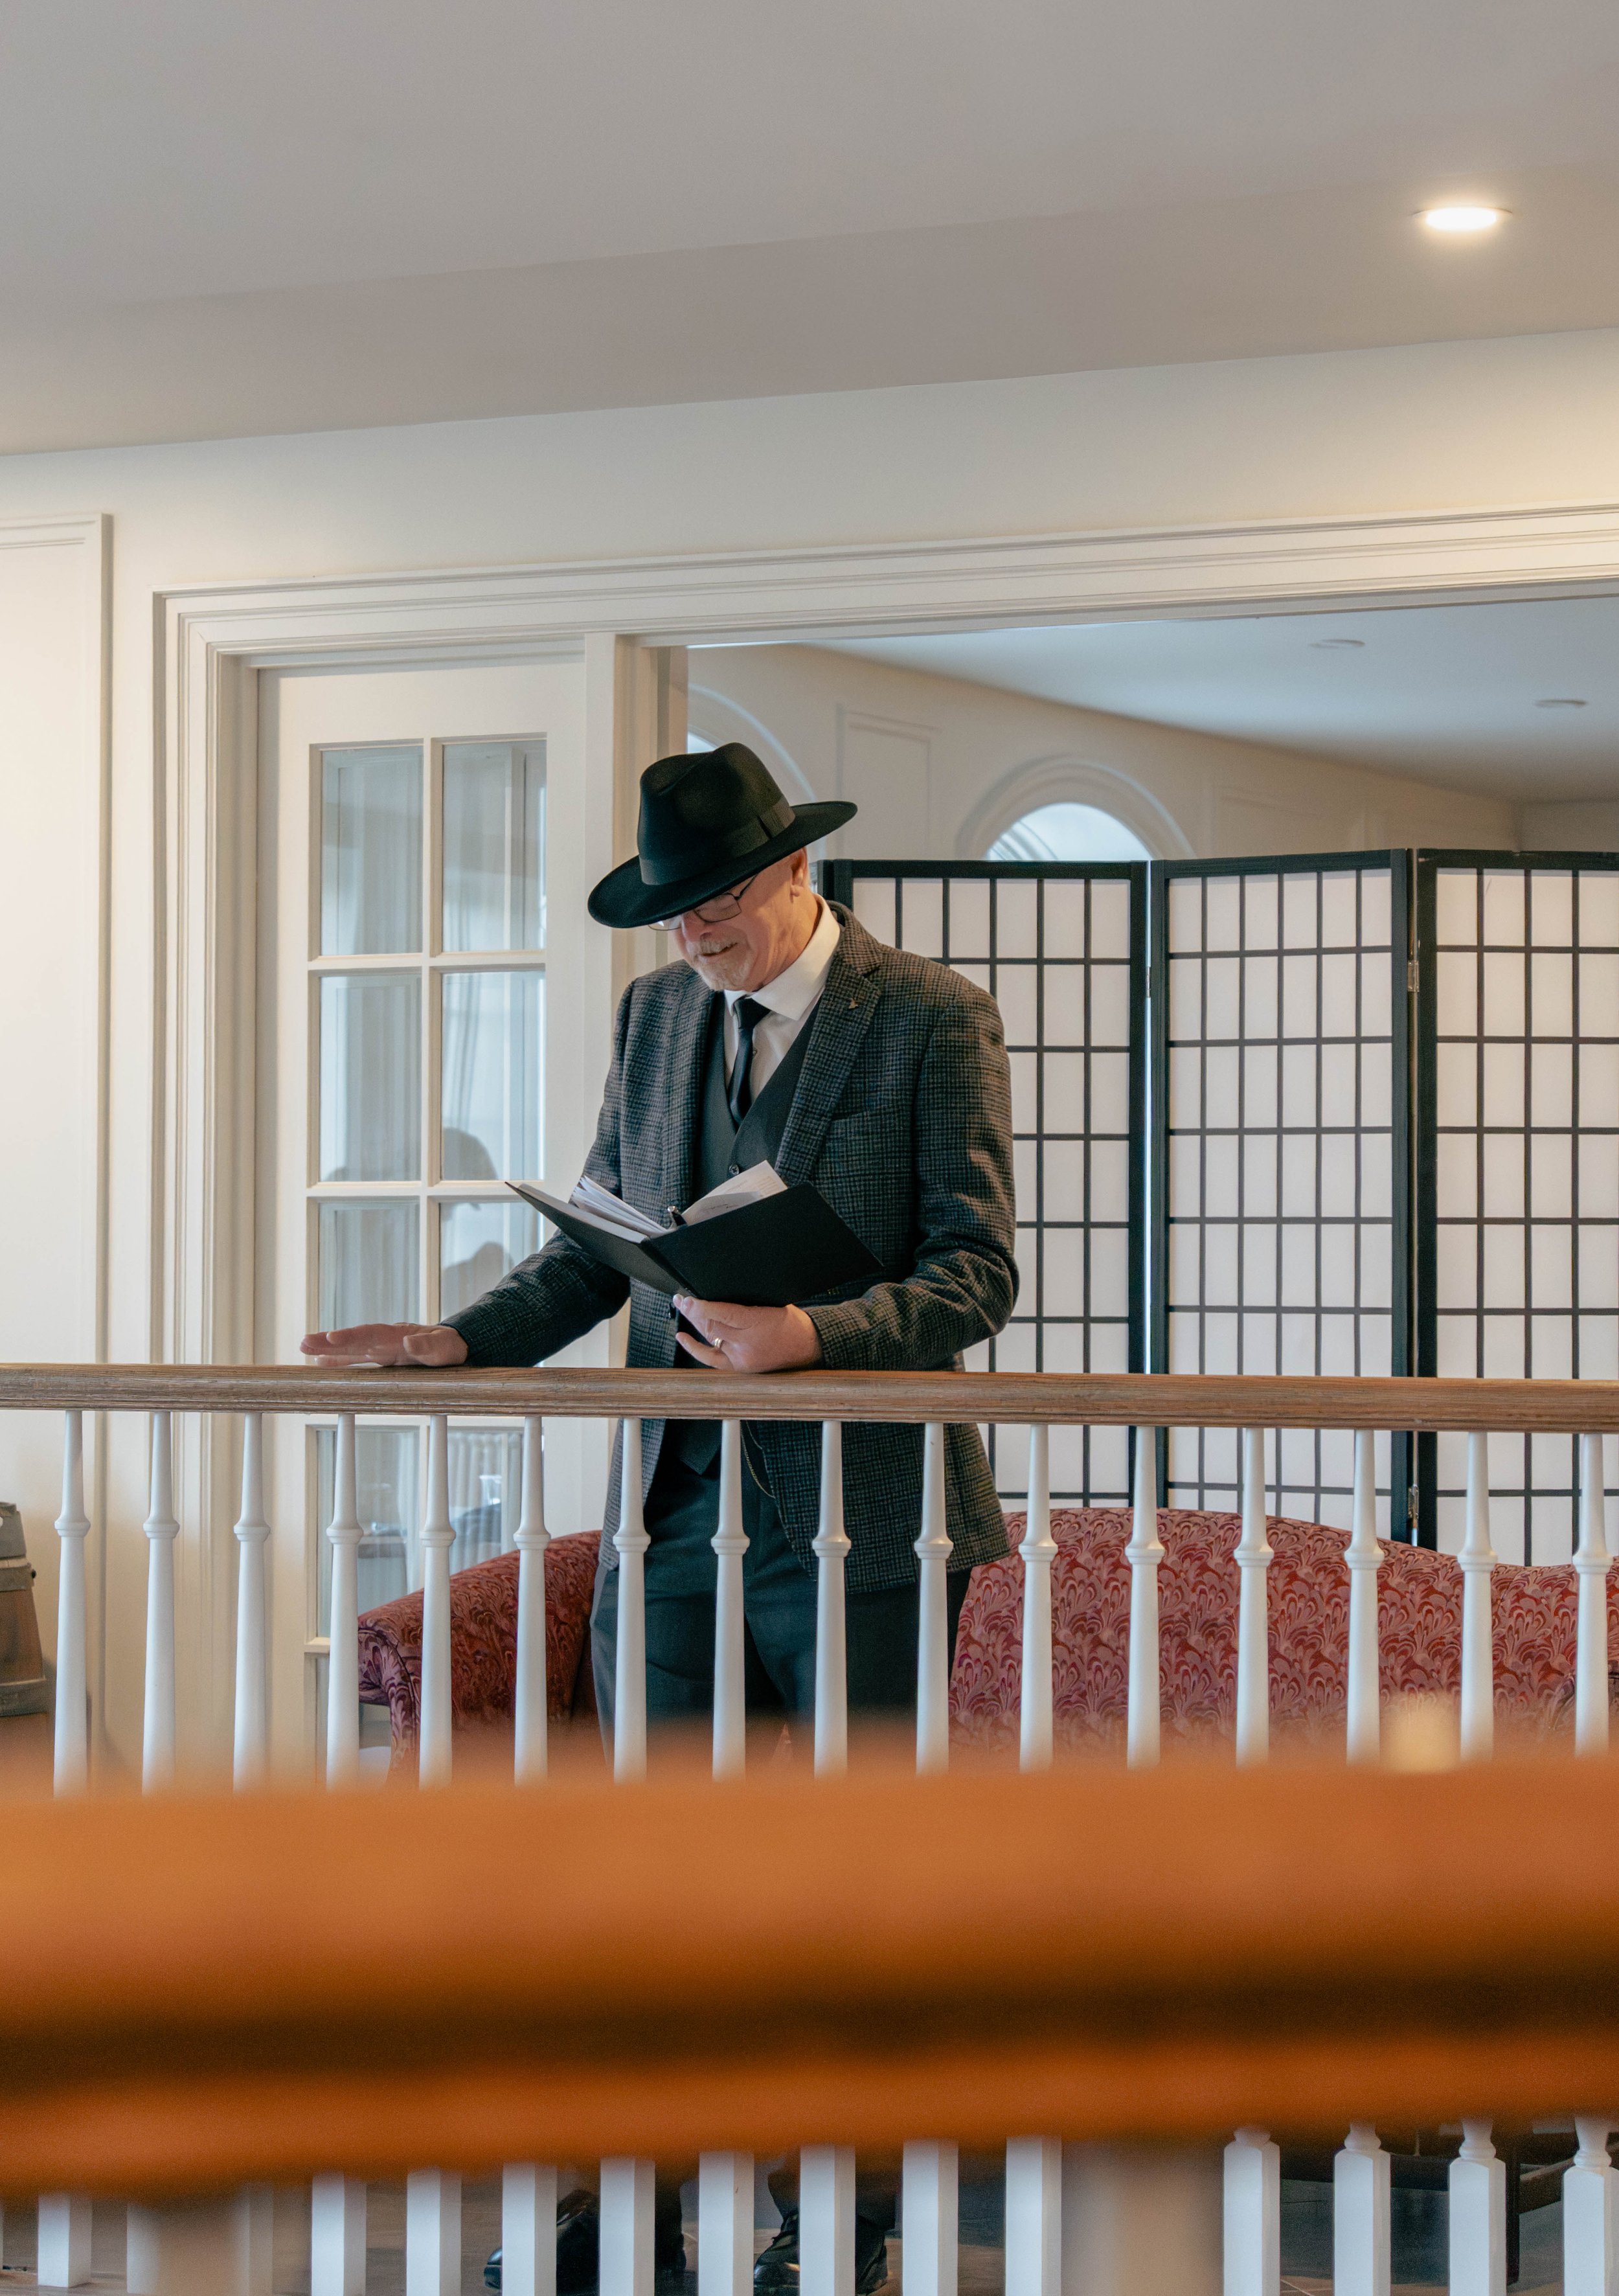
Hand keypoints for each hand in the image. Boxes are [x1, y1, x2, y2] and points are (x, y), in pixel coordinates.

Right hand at [299, 1323, 468, 1367]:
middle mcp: (385, 1339)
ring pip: (350, 1347)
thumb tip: (408, 1340)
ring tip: (303, 1346)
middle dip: (329, 1341)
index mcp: (399, 1335)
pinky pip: (356, 1358)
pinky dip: (338, 1360)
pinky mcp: (381, 1357)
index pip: (371, 1334)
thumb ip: (429, 1346)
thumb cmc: (451, 1348)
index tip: (331, 1338)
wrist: (454, 1345)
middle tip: (304, 1342)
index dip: (351, 1337)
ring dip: (327, 1348)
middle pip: (354, 1338)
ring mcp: (381, 1347)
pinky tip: (320, 1363)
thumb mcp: (446, 1349)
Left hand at [673, 1297, 822, 1373]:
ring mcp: (741, 1358)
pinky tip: (683, 1337)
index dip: (702, 1307)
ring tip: (682, 1308)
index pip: (722, 1315)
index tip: (689, 1299)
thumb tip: (716, 1298)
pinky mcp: (739, 1367)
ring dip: (693, 1324)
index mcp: (757, 1323)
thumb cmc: (792, 1323)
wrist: (808, 1347)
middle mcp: (747, 1344)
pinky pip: (712, 1359)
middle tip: (681, 1299)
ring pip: (709, 1338)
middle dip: (694, 1312)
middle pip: (712, 1327)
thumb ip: (744, 1303)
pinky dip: (695, 1348)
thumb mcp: (771, 1303)